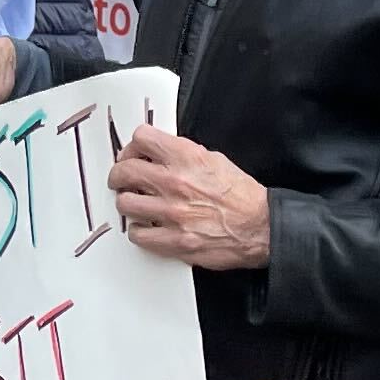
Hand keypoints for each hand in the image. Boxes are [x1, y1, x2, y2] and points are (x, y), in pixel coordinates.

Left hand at [110, 125, 268, 268]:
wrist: (261, 227)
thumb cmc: (242, 196)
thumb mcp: (216, 160)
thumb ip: (185, 155)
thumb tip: (161, 154)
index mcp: (187, 158)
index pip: (142, 138)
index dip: (134, 146)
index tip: (134, 154)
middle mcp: (176, 183)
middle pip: (125, 170)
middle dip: (119, 174)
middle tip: (121, 179)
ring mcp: (173, 213)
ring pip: (125, 203)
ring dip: (127, 202)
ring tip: (133, 203)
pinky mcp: (174, 240)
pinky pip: (138, 235)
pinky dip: (138, 231)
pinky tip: (146, 227)